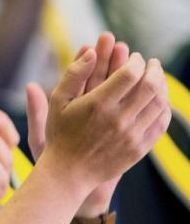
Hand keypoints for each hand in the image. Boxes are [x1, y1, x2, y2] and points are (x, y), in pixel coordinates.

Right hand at [34, 34, 170, 199]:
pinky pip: (161, 123)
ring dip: (162, 86)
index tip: (135, 57)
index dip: (137, 61)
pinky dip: (164, 108)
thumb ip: (73, 74)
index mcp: (97, 104)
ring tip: (156, 79)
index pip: (131, 74)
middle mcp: (118, 119)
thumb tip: (91, 51)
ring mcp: (131, 135)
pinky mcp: (139, 148)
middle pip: (150, 86)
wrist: (69, 172)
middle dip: (154, 69)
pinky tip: (158, 100)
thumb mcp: (58, 101)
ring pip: (159, 103)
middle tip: (152, 63)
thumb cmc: (60, 133)